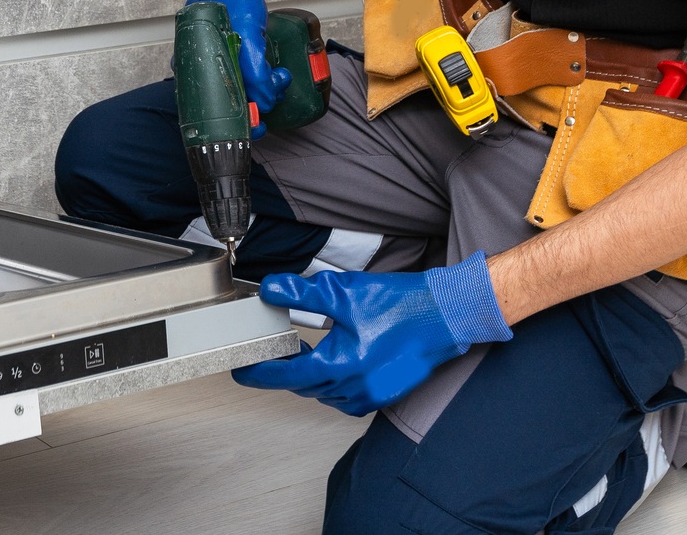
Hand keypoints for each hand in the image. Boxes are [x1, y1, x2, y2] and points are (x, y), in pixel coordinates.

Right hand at [187, 0, 291, 132]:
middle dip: (255, 103)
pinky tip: (275, 73)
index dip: (237, 120)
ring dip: (263, 89)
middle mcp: (201, 61)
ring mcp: (215, 54)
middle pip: (227, 99)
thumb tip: (262, 96)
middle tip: (274, 94)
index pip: (212, 106)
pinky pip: (245, 73)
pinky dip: (262, 77)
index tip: (257, 125)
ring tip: (280, 78)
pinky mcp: (230, 48)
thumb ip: (253, 67)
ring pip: (240, 87)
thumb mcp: (246, 32)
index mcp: (194, 61)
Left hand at [231, 252, 510, 414]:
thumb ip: (302, 292)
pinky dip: (332, 382)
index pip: (284, 375)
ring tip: (298, 350)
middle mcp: (352, 389)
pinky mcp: (383, 396)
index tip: (240, 370)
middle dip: (283, 369)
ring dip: (309, 375)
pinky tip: (333, 361)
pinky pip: (345, 396)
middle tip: (269, 349)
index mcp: (338, 366)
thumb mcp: (343, 291)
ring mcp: (370, 397)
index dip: (258, 373)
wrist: (447, 316)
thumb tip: (270, 289)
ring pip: (324, 393)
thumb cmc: (400, 304)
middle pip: (303, 385)